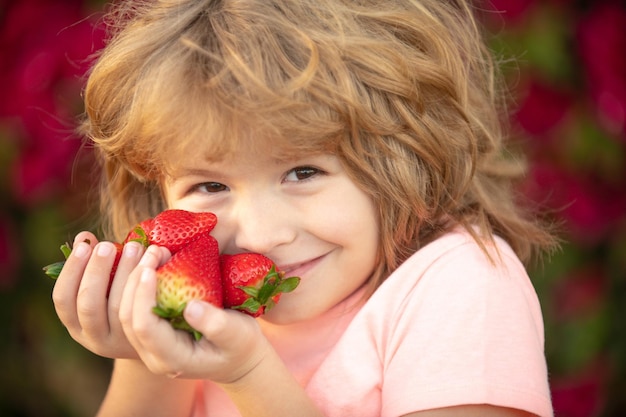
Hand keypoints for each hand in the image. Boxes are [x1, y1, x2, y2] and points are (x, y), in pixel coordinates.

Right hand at [52, 231, 145, 358]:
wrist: (157, 337)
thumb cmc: (126, 302)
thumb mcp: (107, 286)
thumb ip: (95, 264)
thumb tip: (84, 236)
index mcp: (76, 324)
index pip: (63, 299)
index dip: (71, 270)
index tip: (84, 244)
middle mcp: (93, 338)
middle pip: (88, 304)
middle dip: (97, 271)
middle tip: (108, 245)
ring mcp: (118, 343)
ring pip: (116, 307)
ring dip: (124, 273)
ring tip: (134, 246)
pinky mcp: (142, 339)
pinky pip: (140, 311)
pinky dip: (143, 286)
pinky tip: (151, 265)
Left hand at [119, 245, 269, 382]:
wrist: (239, 357)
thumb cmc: (241, 344)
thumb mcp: (238, 334)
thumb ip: (217, 324)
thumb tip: (191, 307)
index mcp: (173, 359)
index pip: (145, 327)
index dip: (143, 297)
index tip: (150, 269)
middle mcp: (154, 355)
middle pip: (128, 317)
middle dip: (134, 281)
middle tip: (152, 250)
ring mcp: (149, 346)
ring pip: (125, 311)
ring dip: (133, 279)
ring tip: (152, 250)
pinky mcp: (151, 332)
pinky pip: (134, 307)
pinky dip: (138, 283)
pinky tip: (150, 261)